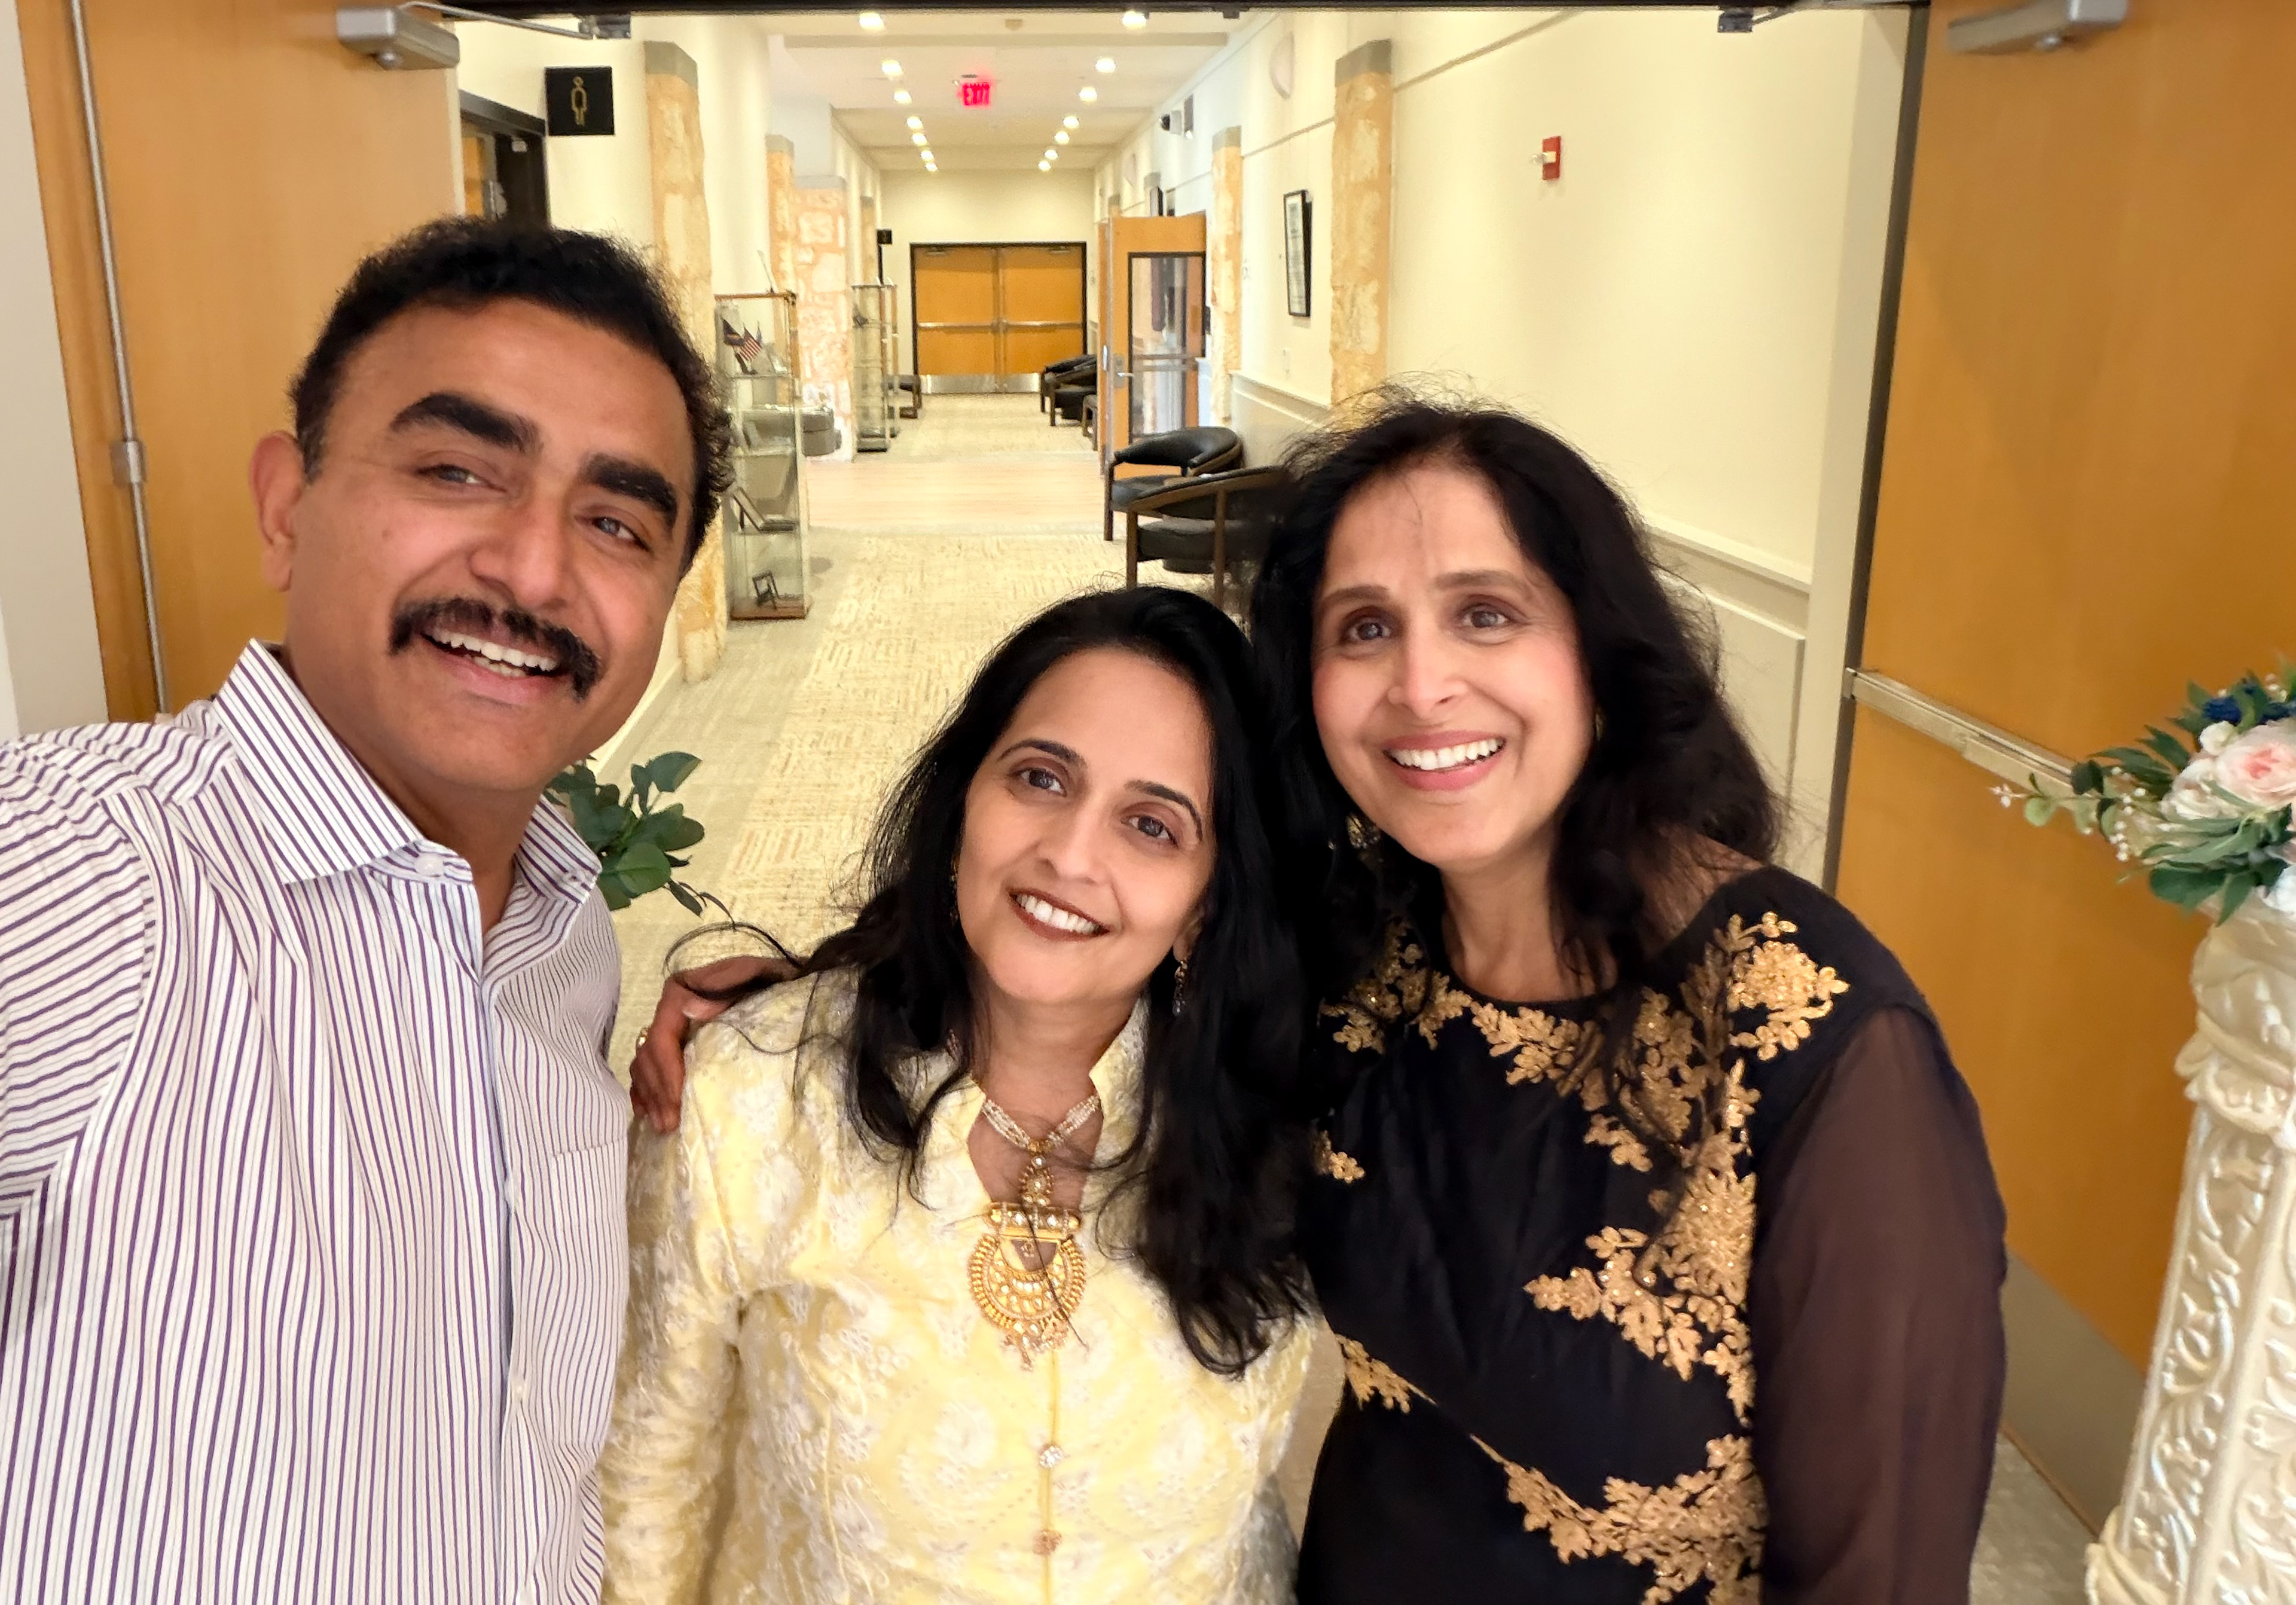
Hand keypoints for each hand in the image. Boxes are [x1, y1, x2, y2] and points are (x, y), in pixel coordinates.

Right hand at [629, 954, 788, 1133]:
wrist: (775, 977)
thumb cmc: (767, 980)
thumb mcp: (753, 977)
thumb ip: (726, 990)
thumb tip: (691, 1009)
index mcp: (681, 993)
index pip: (662, 1037)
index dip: (666, 1071)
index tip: (677, 1101)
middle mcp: (669, 1009)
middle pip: (650, 1054)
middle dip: (658, 1091)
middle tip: (669, 1124)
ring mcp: (669, 1026)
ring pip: (644, 1063)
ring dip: (651, 1096)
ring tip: (662, 1126)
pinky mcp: (674, 1040)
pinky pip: (647, 1067)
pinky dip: (645, 1089)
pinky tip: (646, 1112)